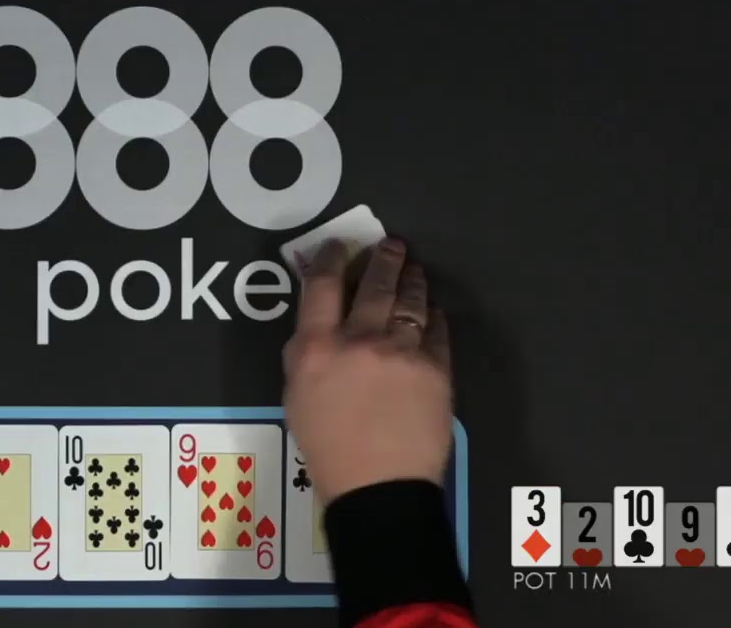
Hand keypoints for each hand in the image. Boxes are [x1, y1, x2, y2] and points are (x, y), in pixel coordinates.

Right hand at [282, 237, 452, 503]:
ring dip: (412, 279)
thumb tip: (316, 325)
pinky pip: (436, 329)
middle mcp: (359, 340)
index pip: (322, 286)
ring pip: (409, 300)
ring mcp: (401, 351)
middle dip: (384, 258)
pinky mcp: (436, 367)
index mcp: (317, 348)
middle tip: (391, 244)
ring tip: (414, 268)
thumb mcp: (295, 398)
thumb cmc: (328, 448)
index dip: (331, 258)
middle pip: (374, 284)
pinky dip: (432, 315)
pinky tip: (431, 311)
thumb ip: (303, 356)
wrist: (378, 486)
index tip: (339, 246)